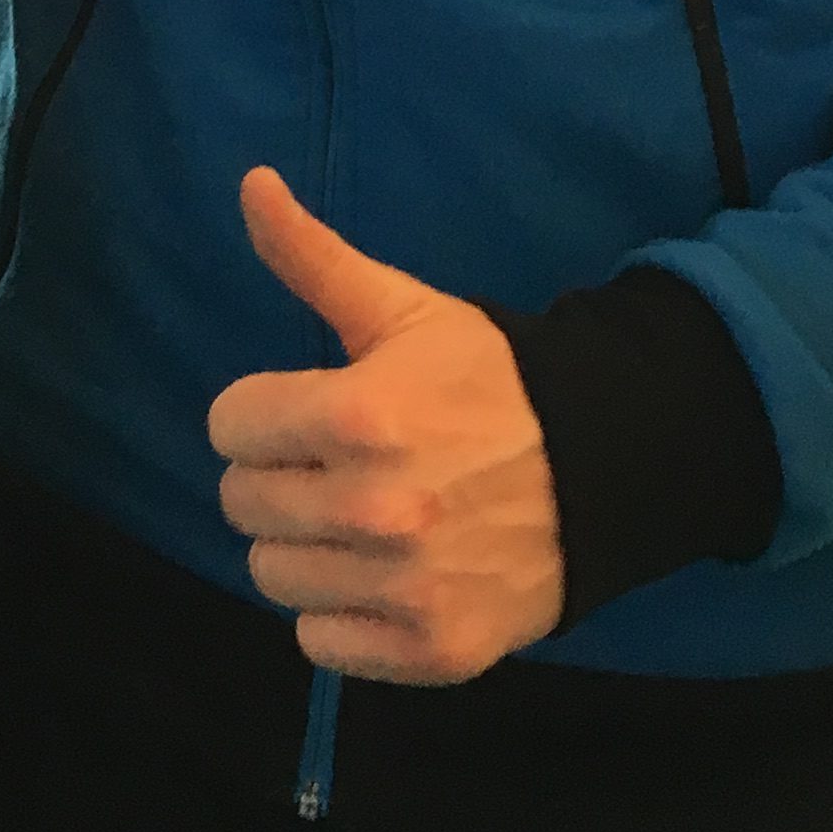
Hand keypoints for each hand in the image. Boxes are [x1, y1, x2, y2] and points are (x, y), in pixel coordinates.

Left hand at [208, 169, 564, 687]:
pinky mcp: (433, 649)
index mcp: (359, 416)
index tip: (308, 409)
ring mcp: (406, 587)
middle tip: (334, 463)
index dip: (261, 412)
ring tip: (356, 519)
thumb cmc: (489, 381)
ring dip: (303, 548)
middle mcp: (376, 509)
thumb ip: (312, 257)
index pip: (229, 426)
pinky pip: (322, 643)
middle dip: (276, 475)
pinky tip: (381, 574)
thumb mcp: (402, 309)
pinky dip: (341, 615)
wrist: (603, 467)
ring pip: (273, 577)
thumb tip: (249, 182)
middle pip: (242, 504)